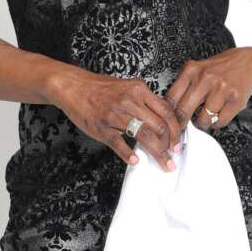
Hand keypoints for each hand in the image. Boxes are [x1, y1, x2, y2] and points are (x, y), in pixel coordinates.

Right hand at [49, 66, 183, 168]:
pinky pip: (119, 143)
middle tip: (174, 156)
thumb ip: (145, 100)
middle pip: (159, 126)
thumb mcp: (127, 86)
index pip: (166, 111)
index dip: (176, 130)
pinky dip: (128, 154)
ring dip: (157, 153)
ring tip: (164, 163)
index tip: (178, 141)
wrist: (74, 87)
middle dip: (170, 145)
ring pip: (144, 136)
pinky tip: (136, 161)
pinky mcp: (102, 127)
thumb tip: (163, 117)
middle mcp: (130, 101)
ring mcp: (115, 115)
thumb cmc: (99, 88)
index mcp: (139, 90)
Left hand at [164, 45, 251, 132]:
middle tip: (182, 127)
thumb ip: (183, 84)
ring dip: (202, 123)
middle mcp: (205, 78)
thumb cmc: (220, 68)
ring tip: (204, 118)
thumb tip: (168, 109)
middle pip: (184, 112)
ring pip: (203, 120)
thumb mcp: (198, 68)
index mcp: (192, 70)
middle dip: (181, 124)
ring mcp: (221, 90)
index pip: (171, 98)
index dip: (168, 114)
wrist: (249, 62)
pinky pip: (220, 122)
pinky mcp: (236, 100)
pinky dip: (217, 123)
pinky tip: (217, 115)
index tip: (168, 121)